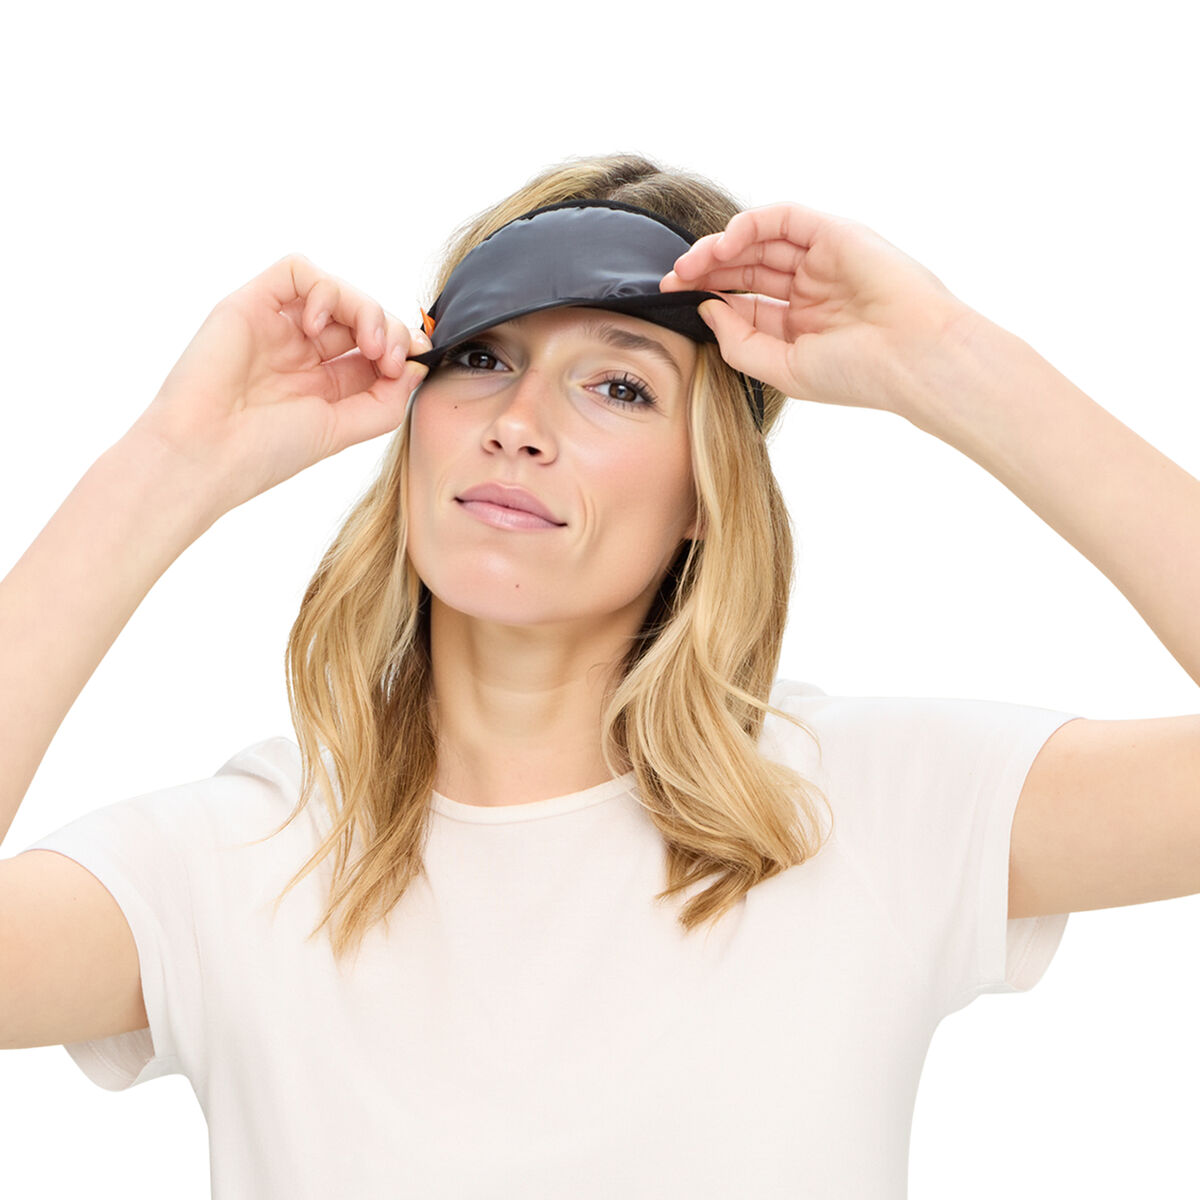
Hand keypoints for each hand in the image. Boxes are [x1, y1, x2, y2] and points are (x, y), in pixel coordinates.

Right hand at [127, 253, 432, 512]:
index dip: (400, 346)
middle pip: (360, 315)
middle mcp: (300, 350)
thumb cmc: (264, 453)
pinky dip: (323, 290)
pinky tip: (317, 328)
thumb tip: (418, 367)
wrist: (205, 455)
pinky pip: (297, 270)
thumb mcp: (342, 429)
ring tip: (367, 344)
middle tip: (390, 357)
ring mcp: (276, 325)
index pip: (374, 347)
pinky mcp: (251, 303)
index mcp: (322, 382)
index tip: (412, 363)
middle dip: (389, 329)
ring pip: (336, 289)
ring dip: (366, 309)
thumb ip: (386, 400)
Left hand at [659, 203, 982, 418]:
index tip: (676, 302)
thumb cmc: (858, 373)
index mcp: (801, 324)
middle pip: (746, 268)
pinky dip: (750, 224)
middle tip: (672, 279)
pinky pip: (783, 217)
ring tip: (689, 264)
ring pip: (759, 240)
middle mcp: (810, 289)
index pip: (744, 302)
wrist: (913, 357)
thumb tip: (707, 307)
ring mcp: (822, 259)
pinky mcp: (834, 233)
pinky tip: (725, 243)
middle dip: (706, 270)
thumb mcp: (783, 368)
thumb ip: (739, 342)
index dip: (709, 298)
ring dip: (720, 247)